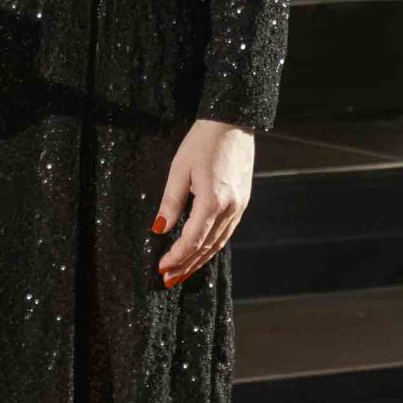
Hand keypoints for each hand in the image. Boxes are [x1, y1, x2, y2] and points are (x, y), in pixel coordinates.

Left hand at [155, 118, 253, 288]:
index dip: (176, 256)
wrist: (233, 123)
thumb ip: (171, 202)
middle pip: (207, 247)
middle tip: (169, 280)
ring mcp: (240, 207)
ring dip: (200, 260)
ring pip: (219, 243)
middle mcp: (230, 208)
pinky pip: (227, 232)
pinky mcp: (242, 202)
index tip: (161, 268)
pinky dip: (212, 246)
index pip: (192, 239)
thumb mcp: (180, 169)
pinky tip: (201, 252)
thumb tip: (159, 229)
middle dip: (187, 265)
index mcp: (213, 200)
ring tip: (182, 272)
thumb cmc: (203, 141)